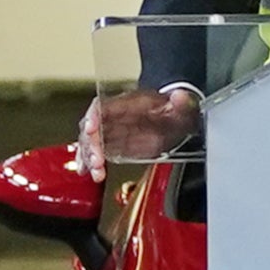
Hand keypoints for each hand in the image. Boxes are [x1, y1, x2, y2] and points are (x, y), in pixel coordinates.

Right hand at [77, 85, 197, 176]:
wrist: (173, 116)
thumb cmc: (171, 108)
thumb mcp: (179, 104)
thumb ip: (180, 101)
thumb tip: (180, 96)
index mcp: (127, 104)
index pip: (102, 107)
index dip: (93, 117)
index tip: (90, 129)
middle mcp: (116, 117)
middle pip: (93, 128)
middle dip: (91, 145)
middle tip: (97, 161)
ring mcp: (114, 132)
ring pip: (92, 143)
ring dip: (90, 158)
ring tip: (96, 172)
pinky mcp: (117, 146)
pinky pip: (98, 153)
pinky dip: (92, 164)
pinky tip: (92, 173)